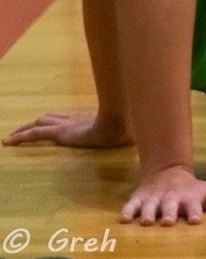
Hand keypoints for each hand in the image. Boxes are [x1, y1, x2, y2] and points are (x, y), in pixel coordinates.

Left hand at [4, 110, 133, 149]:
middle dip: (35, 123)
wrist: (120, 125)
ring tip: (12, 137)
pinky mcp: (60, 133)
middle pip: (49, 117)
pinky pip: (35, 134)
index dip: (55, 120)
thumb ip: (128, 130)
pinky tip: (9, 142)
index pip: (66, 117)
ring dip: (24, 129)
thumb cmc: (127, 129)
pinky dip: (21, 136)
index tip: (49, 124)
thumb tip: (140, 133)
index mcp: (87, 119)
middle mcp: (73, 118)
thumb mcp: (126, 130)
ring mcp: (66, 124)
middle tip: (23, 129)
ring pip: (39, 123)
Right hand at [121, 164, 205, 225]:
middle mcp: (171, 198)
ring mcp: (154, 198)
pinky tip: (124, 219)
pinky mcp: (139, 198)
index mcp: (189, 198)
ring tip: (145, 222)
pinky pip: (131, 204)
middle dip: (168, 214)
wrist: (169, 172)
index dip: (194, 212)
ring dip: (147, 213)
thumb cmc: (193, 189)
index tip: (196, 220)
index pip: (193, 205)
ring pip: (149, 206)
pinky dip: (127, 210)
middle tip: (167, 222)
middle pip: (169, 206)